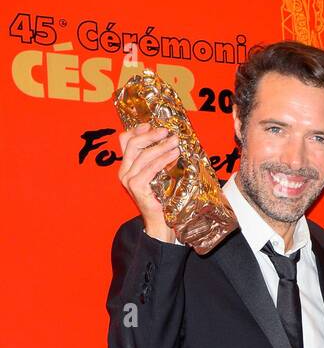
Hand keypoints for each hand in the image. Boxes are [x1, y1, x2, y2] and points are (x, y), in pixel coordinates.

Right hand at [118, 121, 179, 241]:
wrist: (159, 223)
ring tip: (175, 142)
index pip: (125, 140)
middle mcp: (124, 172)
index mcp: (126, 167)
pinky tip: (174, 154)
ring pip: (144, 155)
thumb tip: (167, 141)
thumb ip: (156, 160)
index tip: (151, 125)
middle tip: (167, 132)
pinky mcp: (137, 186)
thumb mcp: (157, 175)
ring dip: (161, 146)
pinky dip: (163, 159)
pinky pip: (151, 168)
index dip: (138, 130)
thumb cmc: (160, 199)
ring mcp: (128, 179)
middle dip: (151, 135)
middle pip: (134, 144)